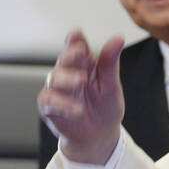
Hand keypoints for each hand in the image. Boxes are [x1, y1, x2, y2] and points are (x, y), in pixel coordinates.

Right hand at [37, 29, 124, 163]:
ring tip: (81, 81)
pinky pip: (50, 101)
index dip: (75, 39)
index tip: (76, 33)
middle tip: (80, 52)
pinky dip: (62, 103)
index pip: (77, 47)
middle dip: (70, 54)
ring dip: (67, 78)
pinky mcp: (50, 107)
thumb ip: (110, 62)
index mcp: (85, 65)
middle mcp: (68, 74)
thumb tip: (118, 38)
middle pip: (64, 60)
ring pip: (54, 78)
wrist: (100, 135)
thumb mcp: (111, 84)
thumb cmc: (105, 107)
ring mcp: (58, 90)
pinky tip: (76, 108)